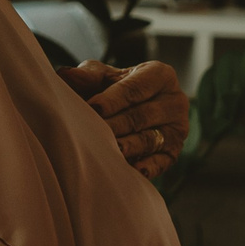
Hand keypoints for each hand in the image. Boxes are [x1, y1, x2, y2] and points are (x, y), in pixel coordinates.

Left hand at [58, 60, 187, 177]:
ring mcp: (177, 128)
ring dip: (130, 146)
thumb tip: (66, 76)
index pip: (135, 88)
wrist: (133, 108)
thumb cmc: (115, 88)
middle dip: (117, 125)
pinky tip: (135, 171)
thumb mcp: (103, 76)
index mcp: (160, 75)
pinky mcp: (174, 152)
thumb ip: (88, 75)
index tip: (93, 108)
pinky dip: (149, 166)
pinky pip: (163, 161)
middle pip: (142, 115)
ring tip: (112, 151)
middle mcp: (175, 100)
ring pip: (151, 139)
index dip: (113, 99)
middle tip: (95, 133)